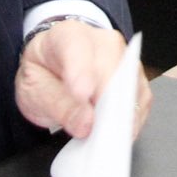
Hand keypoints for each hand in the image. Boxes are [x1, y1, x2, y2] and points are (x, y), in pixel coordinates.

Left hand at [16, 21, 148, 141]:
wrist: (56, 62)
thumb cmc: (45, 72)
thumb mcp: (34, 89)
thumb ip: (57, 104)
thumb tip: (87, 125)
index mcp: (67, 35)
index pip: (76, 47)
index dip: (82, 72)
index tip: (82, 96)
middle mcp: (102, 41)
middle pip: (113, 70)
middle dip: (108, 107)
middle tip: (98, 138)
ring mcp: (124, 57)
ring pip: (133, 86)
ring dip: (122, 118)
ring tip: (106, 141)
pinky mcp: (136, 76)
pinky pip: (142, 100)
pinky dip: (132, 121)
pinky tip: (118, 135)